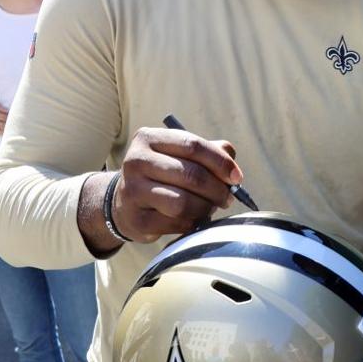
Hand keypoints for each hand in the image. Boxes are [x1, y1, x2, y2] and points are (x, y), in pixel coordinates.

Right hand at [110, 126, 241, 242]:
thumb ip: (209, 153)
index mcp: (149, 138)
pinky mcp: (136, 219)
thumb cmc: (163, 175)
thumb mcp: (180, 156)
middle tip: (227, 198)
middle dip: (217, 189)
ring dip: (206, 208)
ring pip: (183, 202)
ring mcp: (132, 191)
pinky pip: (176, 223)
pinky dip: (192, 223)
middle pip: (191, 174)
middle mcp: (136, 161)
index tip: (237, 177)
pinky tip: (194, 219)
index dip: (221, 162)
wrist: (125, 204)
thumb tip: (233, 166)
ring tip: (210, 208)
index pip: (193, 145)